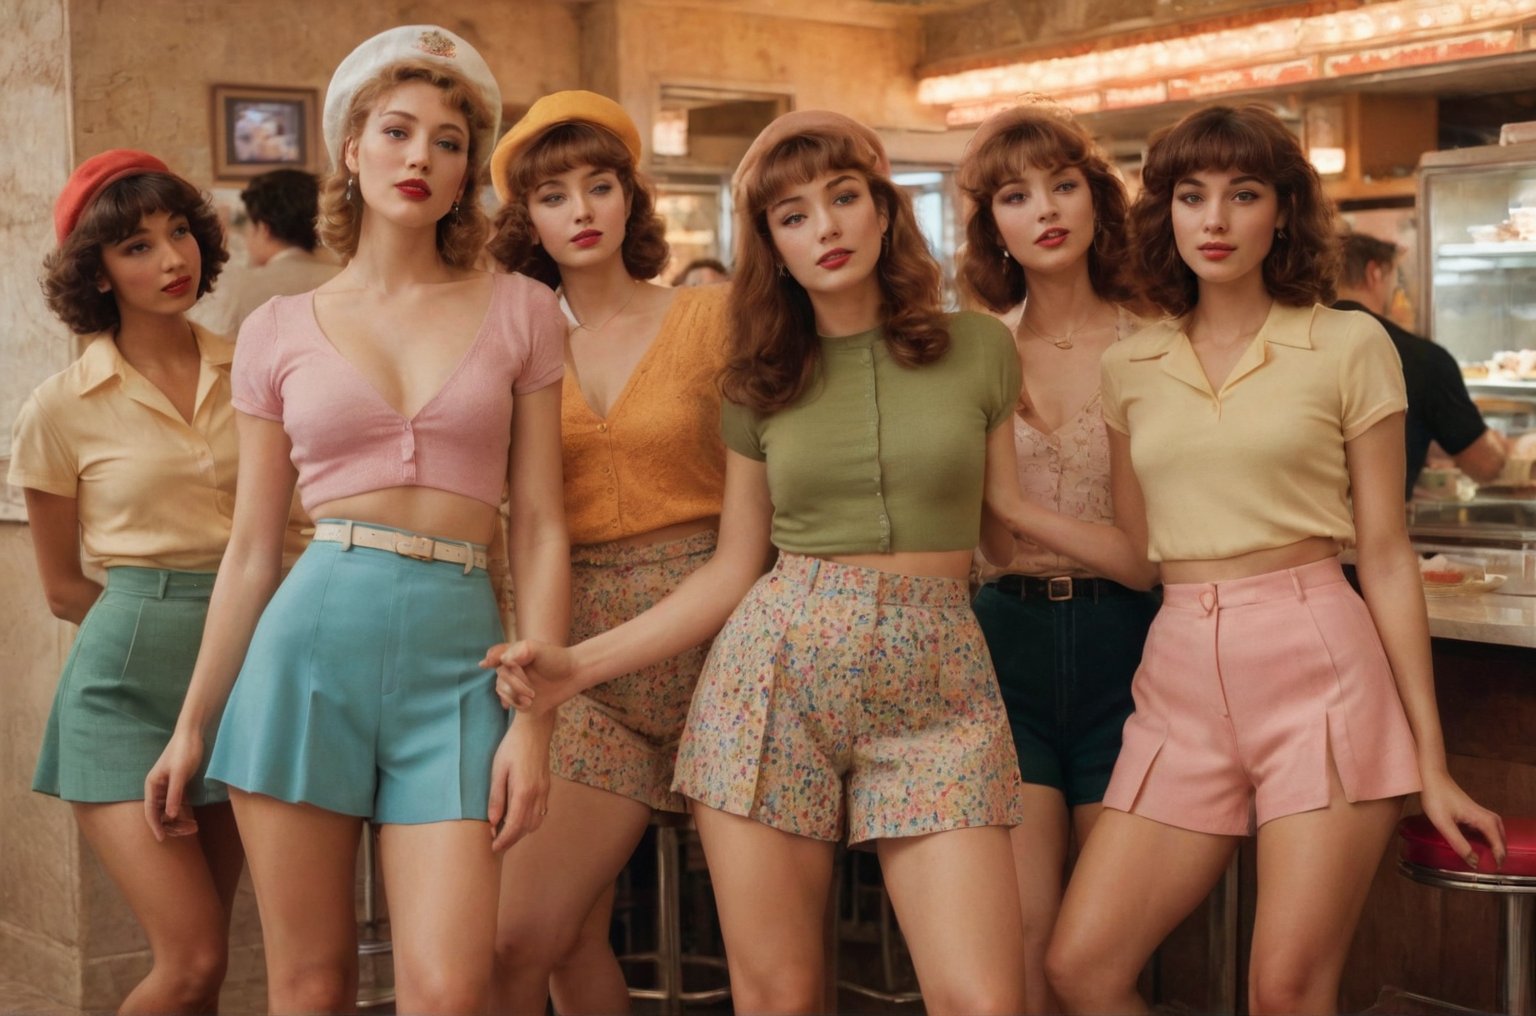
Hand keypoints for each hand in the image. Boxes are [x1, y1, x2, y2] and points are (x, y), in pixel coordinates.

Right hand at [144, 729, 203, 840]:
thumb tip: (170, 815)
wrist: (192, 735)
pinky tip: (193, 820)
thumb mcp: (179, 773)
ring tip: (195, 827)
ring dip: (179, 821)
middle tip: (190, 831)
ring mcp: (167, 788)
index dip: (155, 826)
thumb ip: (174, 794)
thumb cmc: (184, 751)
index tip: (162, 839)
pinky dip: (183, 814)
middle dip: (172, 825)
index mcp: (152, 785)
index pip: (150, 811)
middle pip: (160, 814)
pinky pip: (177, 805)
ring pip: (169, 811)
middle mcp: (157, 789)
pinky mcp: (178, 786)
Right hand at [480, 640, 577, 714]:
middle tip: (531, 691)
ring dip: (514, 695)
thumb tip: (504, 661)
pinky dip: (515, 703)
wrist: (573, 676)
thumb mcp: (538, 649)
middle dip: (514, 684)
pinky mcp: (520, 697)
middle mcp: (513, 668)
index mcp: (514, 654)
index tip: (487, 663)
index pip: (495, 655)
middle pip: (500, 675)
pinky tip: (527, 704)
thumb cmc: (557, 659)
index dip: (491, 659)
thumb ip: (519, 651)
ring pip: (501, 689)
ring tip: (532, 699)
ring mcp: (516, 683)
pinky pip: (508, 701)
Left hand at [488, 714, 553, 851]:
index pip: (514, 826)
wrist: (535, 729)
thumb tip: (493, 822)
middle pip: (526, 828)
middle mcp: (537, 795)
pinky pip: (541, 813)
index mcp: (524, 792)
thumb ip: (496, 797)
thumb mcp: (498, 770)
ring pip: (536, 822)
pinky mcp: (546, 787)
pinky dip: (530, 822)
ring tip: (506, 834)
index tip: (493, 847)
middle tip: (497, 845)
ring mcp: (544, 791)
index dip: (503, 840)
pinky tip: (520, 819)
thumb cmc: (513, 746)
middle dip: (512, 840)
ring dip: (521, 832)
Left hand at [1419, 768, 1505, 869]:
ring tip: (1492, 853)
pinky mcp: (1471, 809)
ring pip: (1496, 828)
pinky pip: (1487, 824)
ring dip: (1497, 841)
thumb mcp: (1444, 824)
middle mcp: (1484, 814)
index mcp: (1481, 819)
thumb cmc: (1436, 798)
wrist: (1431, 777)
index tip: (1494, 867)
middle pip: (1501, 834)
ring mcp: (1478, 810)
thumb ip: (1459, 843)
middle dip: (1501, 849)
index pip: (1498, 841)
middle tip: (1495, 863)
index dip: (1498, 855)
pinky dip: (1490, 834)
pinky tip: (1480, 839)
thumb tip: (1473, 862)